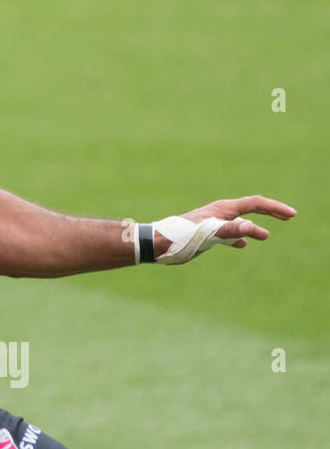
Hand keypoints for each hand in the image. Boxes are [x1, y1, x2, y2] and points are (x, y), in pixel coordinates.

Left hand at [155, 195, 296, 262]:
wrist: (157, 244)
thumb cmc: (182, 237)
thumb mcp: (210, 234)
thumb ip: (232, 231)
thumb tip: (256, 229)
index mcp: (222, 209)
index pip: (254, 203)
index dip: (274, 208)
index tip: (291, 215)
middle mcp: (218, 213)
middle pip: (250, 208)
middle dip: (270, 211)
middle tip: (289, 216)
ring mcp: (212, 222)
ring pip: (239, 221)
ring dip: (255, 225)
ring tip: (267, 234)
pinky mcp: (205, 234)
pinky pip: (227, 232)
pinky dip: (238, 237)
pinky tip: (241, 245)